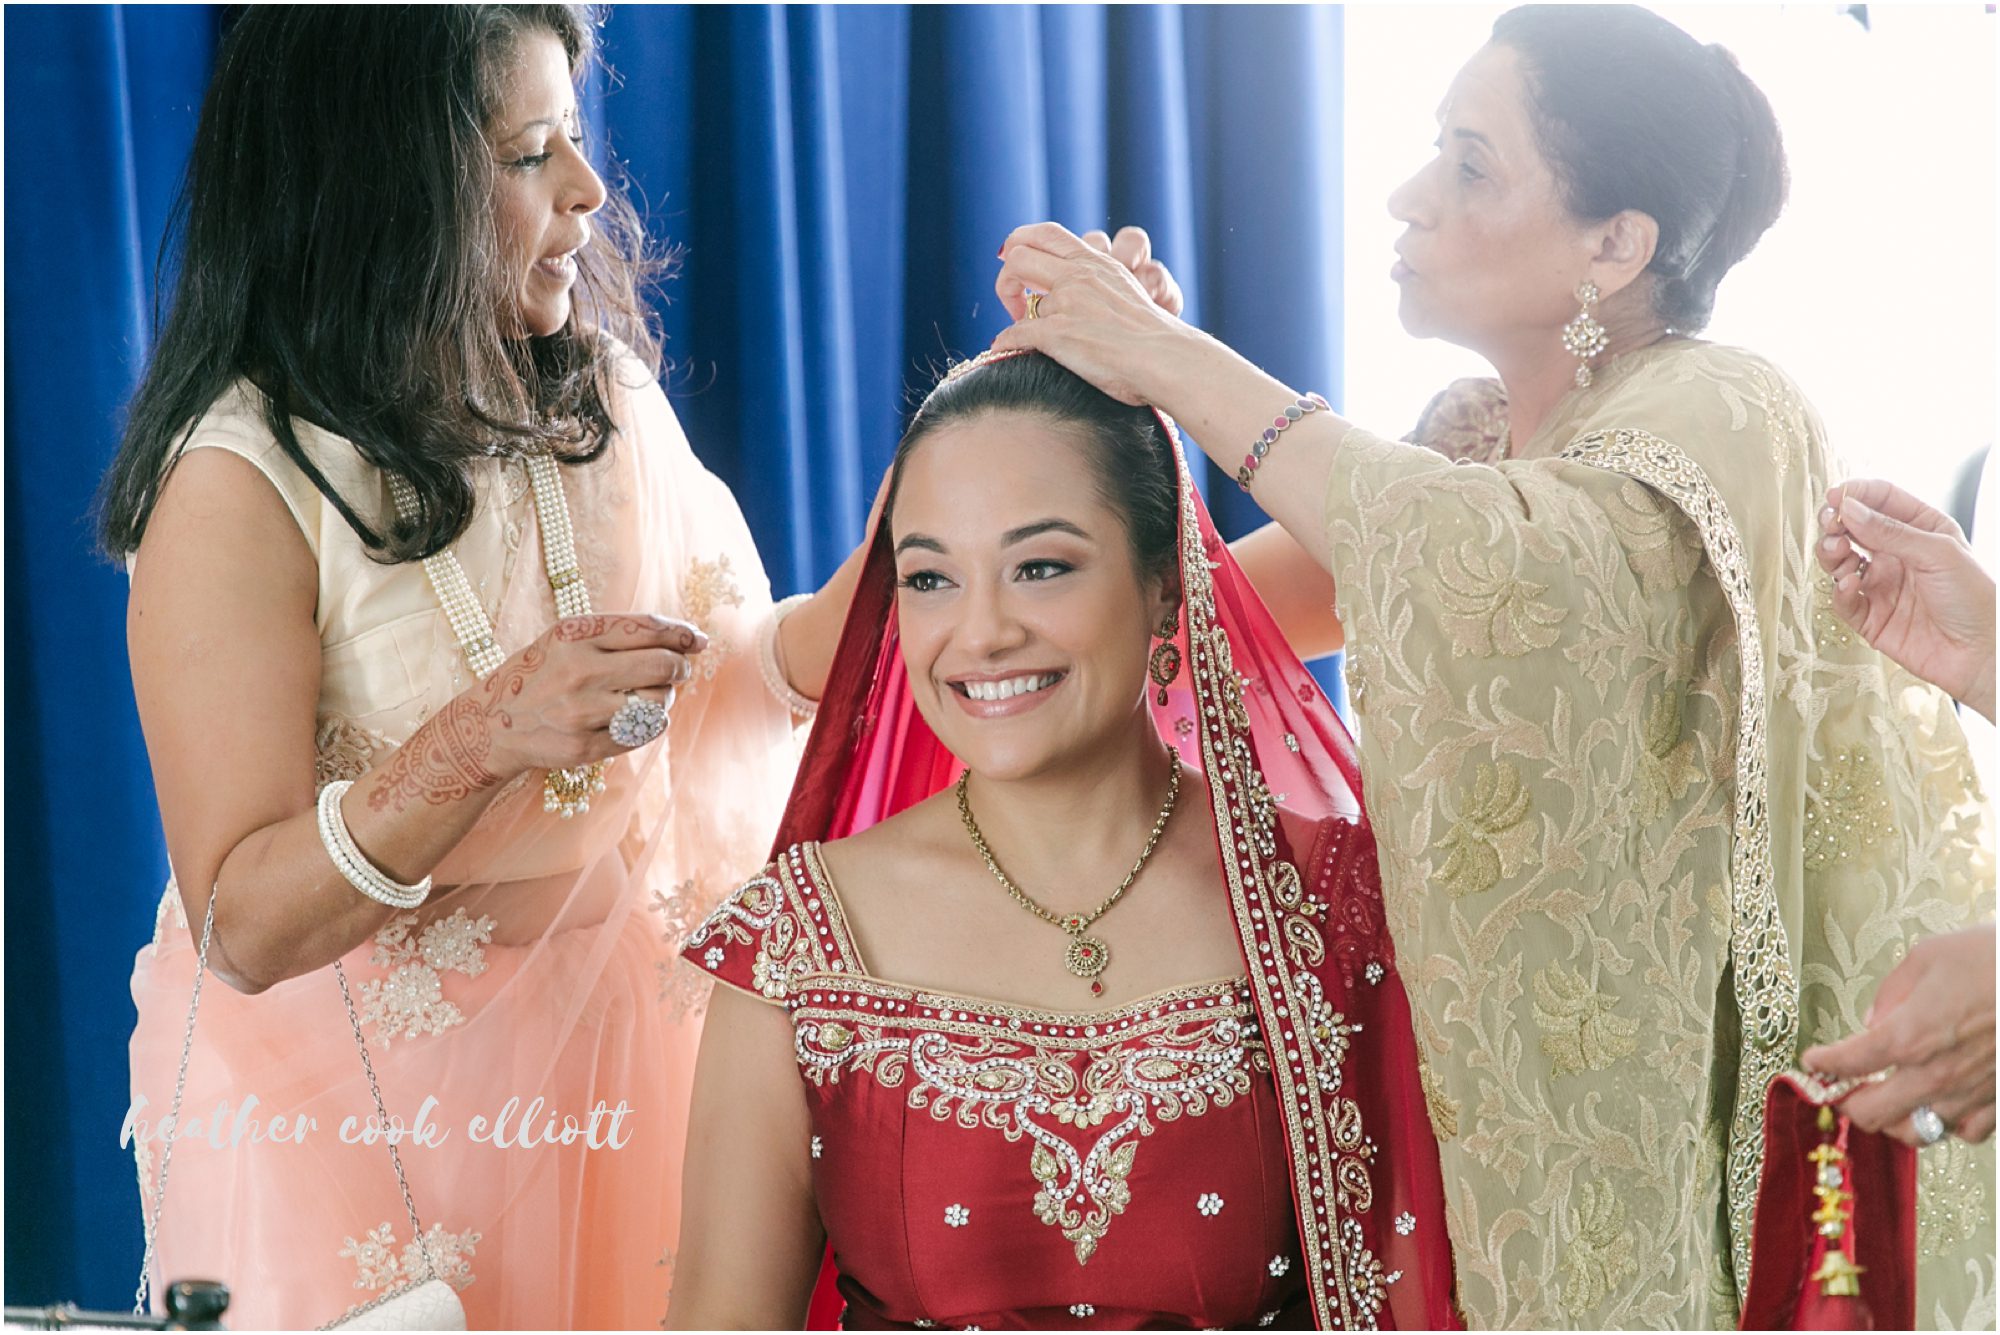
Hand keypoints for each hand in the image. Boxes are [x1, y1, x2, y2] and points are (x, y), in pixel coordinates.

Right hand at [477, 614, 704, 777]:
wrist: (493, 724)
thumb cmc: (543, 674)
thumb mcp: (566, 639)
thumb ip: (619, 634)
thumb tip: (688, 640)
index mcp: (575, 635)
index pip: (647, 628)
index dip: (682, 633)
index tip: (698, 639)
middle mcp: (579, 671)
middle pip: (661, 666)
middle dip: (679, 667)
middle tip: (678, 670)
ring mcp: (581, 712)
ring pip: (656, 704)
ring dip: (664, 699)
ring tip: (651, 695)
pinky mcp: (584, 748)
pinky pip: (642, 734)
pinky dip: (650, 724)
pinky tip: (637, 717)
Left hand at [990, 221, 1204, 406]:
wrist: (1166, 359)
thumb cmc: (1153, 338)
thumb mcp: (1126, 292)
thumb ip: (1097, 285)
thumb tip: (1066, 298)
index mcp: (1095, 263)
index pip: (1046, 233)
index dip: (1020, 244)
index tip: (1019, 268)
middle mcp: (1078, 276)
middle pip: (1019, 254)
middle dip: (1007, 278)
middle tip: (1016, 303)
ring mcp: (1068, 303)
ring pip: (1019, 296)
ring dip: (1014, 316)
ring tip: (1025, 334)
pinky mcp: (1059, 333)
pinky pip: (1015, 333)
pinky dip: (1006, 344)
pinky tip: (1007, 352)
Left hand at [1803, 923, 1996, 1144]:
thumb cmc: (1991, 959)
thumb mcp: (1926, 958)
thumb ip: (1891, 995)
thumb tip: (1875, 1021)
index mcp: (1907, 1036)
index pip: (1846, 1064)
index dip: (1822, 1064)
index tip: (1813, 1062)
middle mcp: (1934, 1075)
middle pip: (1872, 1114)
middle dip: (1851, 1103)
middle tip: (1846, 1089)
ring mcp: (1970, 1095)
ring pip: (1916, 1133)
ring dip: (1895, 1120)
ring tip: (1890, 1100)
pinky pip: (1965, 1134)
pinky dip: (1947, 1125)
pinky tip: (1942, 1105)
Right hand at [1818, 478, 1996, 720]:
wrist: (1981, 653)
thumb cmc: (1975, 599)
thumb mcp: (1938, 553)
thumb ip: (1890, 531)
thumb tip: (1847, 508)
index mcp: (1921, 530)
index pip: (1881, 500)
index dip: (1856, 494)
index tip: (1836, 496)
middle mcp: (1897, 554)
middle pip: (1852, 528)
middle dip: (1836, 523)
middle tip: (1831, 525)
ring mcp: (1881, 585)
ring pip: (1840, 562)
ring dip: (1832, 553)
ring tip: (1839, 552)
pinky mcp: (1869, 616)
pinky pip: (1843, 599)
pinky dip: (1840, 589)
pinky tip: (1851, 584)